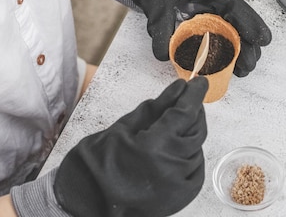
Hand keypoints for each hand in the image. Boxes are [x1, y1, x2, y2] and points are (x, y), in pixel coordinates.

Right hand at [53, 78, 207, 216]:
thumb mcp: (124, 127)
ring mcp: (178, 184)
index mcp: (154, 147)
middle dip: (192, 112)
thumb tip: (178, 89)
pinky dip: (190, 155)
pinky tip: (174, 150)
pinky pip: (196, 168)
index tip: (199, 82)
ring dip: (188, 134)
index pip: (186, 112)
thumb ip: (156, 107)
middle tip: (184, 101)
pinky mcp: (182, 196)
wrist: (85, 201)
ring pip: (197, 148)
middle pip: (196, 129)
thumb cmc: (96, 164)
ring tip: (169, 131)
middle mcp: (171, 167)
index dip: (195, 94)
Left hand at [123, 0, 271, 76]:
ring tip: (241, 71)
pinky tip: (228, 67)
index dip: (249, 22)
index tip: (261, 40)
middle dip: (247, 45)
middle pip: (240, 22)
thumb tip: (163, 53)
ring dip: (239, 50)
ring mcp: (212, 9)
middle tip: (247, 66)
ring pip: (235, 30)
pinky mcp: (205, 20)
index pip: (234, 5)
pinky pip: (221, 36)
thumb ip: (159, 22)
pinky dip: (225, 51)